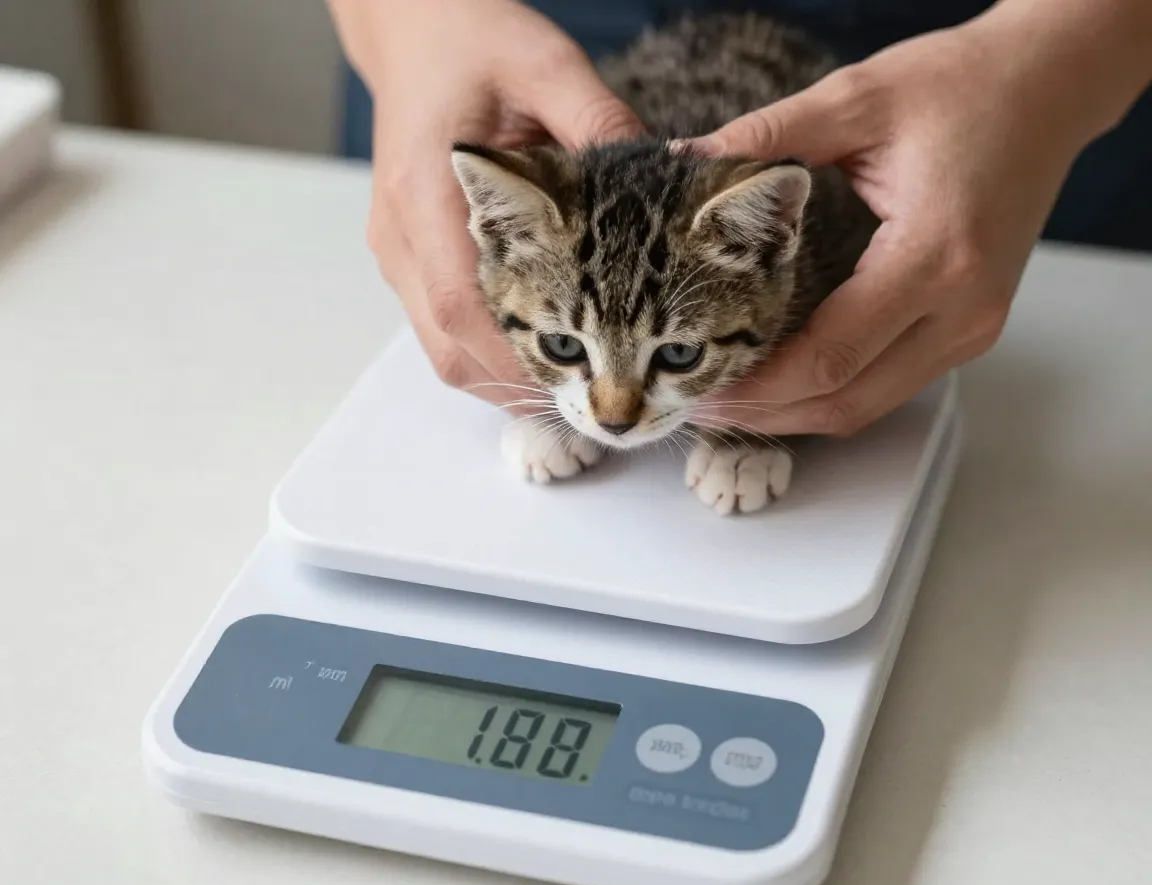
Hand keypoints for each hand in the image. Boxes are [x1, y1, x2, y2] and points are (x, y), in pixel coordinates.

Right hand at [327, 0, 642, 404]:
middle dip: (517, 385)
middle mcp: (402, 233)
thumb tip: (669, 170)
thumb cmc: (473, 40)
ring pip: (443, 346)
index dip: (518, 356)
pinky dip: (489, 350)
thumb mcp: (546, 66)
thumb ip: (599, 123)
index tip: (575, 387)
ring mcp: (399, 248)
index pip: (465, 302)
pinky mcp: (409, 253)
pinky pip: (443, 325)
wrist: (414, 27)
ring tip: (569, 390)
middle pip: (450, 345)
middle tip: (585, 407)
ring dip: (503, 376)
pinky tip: (539, 350)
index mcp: (426, 190)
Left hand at [687, 3, 1144, 436]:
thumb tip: (686, 161)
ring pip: (868, 405)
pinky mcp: (970, 329)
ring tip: (728, 397)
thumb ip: (769, 136)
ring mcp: (973, 328)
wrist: (1049, 87)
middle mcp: (963, 309)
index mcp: (936, 255)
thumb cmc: (964, 87)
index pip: (832, 353)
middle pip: (848, 400)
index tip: (699, 384)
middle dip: (766, 413)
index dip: (759, 383)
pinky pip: (888, 386)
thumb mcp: (858, 98)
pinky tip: (781, 379)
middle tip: (697, 403)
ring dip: (795, 412)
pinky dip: (830, 393)